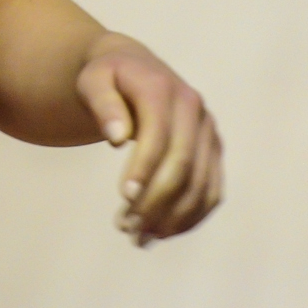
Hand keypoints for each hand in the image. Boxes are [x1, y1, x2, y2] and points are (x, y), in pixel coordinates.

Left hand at [76, 35, 222, 245]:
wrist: (136, 69)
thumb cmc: (107, 78)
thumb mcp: (92, 80)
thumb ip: (102, 103)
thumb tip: (117, 138)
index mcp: (163, 89)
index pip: (158, 135)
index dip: (144, 169)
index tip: (123, 198)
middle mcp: (194, 109)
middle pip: (183, 165)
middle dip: (156, 201)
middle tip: (125, 227)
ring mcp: (209, 131)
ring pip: (202, 184)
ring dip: (173, 217)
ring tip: (138, 238)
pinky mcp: (214, 150)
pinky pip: (212, 191)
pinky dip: (191, 217)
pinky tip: (162, 232)